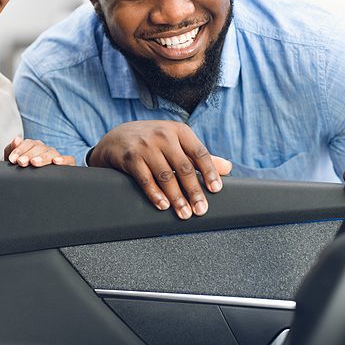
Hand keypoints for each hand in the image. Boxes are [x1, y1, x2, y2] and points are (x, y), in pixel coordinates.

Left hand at [5, 137, 75, 166]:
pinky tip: (56, 162)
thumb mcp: (15, 162)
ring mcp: (56, 156)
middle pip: (39, 148)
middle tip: (21, 162)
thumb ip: (11, 149)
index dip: (19, 150)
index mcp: (34, 147)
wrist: (35, 189)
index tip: (12, 159)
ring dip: (42, 157)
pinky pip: (69, 159)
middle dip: (29, 155)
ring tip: (34, 162)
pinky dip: (63, 159)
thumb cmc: (25, 173)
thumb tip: (16, 139)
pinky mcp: (68, 164)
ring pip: (51, 153)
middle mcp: (46, 150)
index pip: (28, 144)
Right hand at [89, 120, 232, 219]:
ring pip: (165, 176)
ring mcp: (146, 145)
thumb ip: (200, 156)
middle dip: (194, 191)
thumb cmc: (153, 142)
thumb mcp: (177, 142)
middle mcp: (164, 135)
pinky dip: (155, 194)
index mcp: (180, 131)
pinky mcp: (131, 157)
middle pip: (184, 167)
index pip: (199, 153)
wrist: (117, 137)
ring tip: (184, 213)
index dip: (209, 172)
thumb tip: (227, 167)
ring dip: (176, 197)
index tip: (216, 190)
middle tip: (201, 209)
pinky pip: (145, 179)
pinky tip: (163, 205)